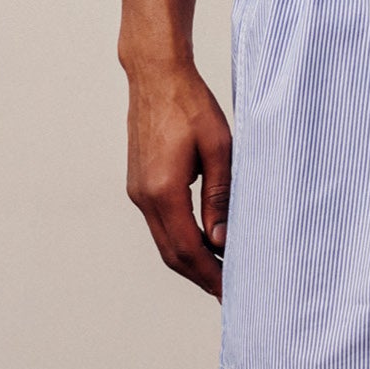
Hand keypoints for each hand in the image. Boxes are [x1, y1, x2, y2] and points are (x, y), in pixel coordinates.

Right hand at [125, 58, 231, 296]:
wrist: (156, 76)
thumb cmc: (191, 106)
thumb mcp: (220, 150)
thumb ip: (220, 198)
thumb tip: (221, 241)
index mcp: (163, 190)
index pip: (187, 249)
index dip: (210, 274)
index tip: (231, 291)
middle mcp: (144, 196)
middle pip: (172, 254)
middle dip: (201, 276)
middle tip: (229, 292)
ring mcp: (138, 191)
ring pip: (164, 241)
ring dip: (191, 261)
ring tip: (220, 272)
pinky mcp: (140, 183)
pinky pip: (160, 224)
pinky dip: (181, 241)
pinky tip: (204, 242)